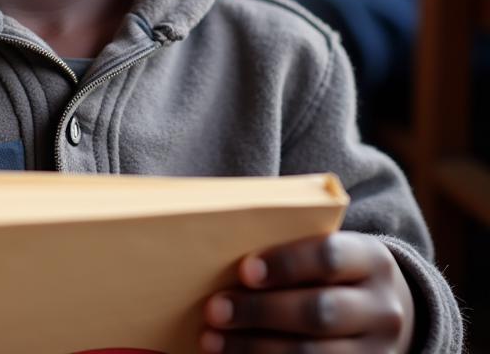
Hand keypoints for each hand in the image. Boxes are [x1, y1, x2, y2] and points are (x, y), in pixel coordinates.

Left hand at [201, 232, 413, 351]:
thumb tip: (226, 263)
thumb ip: (292, 254)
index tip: (243, 271)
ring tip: (212, 341)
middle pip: (318, 312)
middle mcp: (382, 310)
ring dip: (254, 348)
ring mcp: (378, 352)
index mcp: (371, 261)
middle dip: (260, 312)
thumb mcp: (330, 253)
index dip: (284, 263)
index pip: (329, 257)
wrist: (386, 314)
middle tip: (214, 310)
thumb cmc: (336, 274)